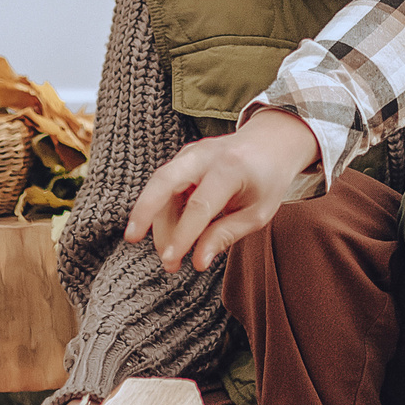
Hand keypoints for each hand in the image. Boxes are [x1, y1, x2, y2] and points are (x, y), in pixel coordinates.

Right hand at [124, 109, 319, 272]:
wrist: (272, 142)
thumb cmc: (267, 180)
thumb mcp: (257, 213)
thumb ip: (225, 235)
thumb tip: (198, 262)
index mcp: (231, 169)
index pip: (199, 206)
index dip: (183, 236)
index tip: (173, 260)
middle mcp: (206, 155)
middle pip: (164, 180)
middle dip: (144, 210)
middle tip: (132, 240)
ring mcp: (192, 152)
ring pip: (160, 184)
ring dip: (155, 220)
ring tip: (166, 254)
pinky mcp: (184, 157)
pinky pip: (165, 183)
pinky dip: (162, 209)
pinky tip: (170, 234)